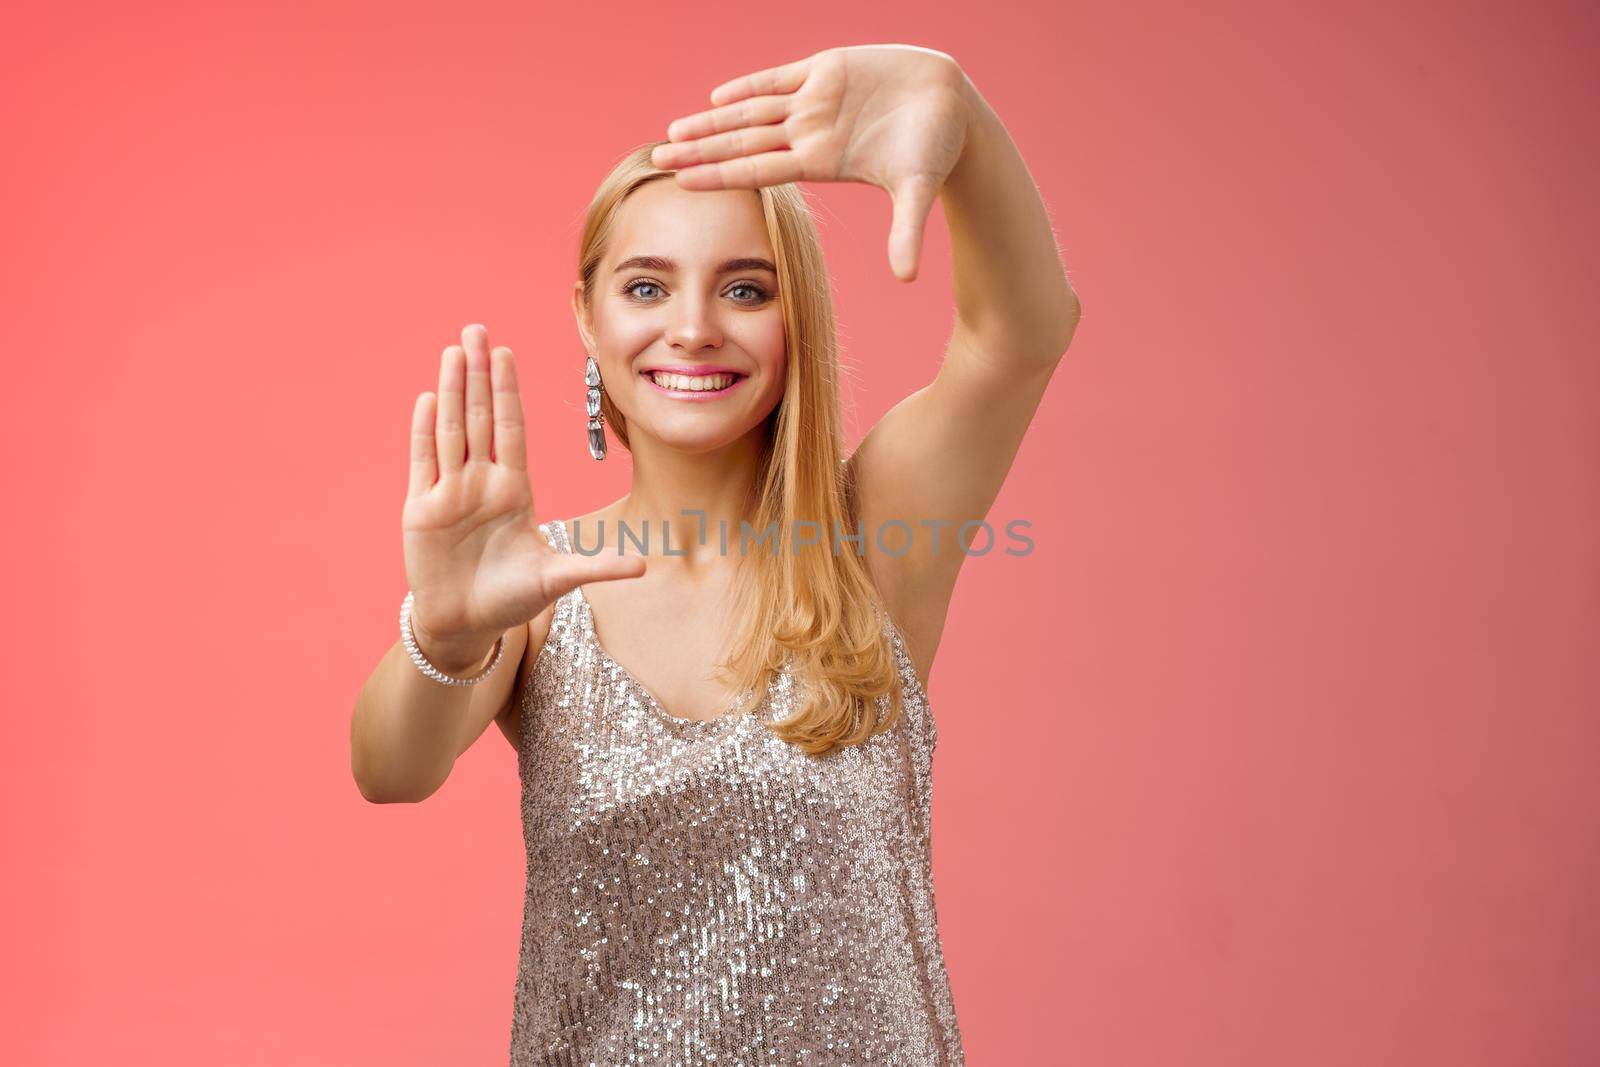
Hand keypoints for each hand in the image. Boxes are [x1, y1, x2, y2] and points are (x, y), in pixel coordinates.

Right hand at [401, 324, 643, 668]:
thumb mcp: (557, 580)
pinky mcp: (422, 510)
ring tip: (452, 351)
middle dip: (478, 374)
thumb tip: (644, 565)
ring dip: (451, 390)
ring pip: (451, 431)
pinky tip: (428, 398)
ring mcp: (450, 493)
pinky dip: (424, 431)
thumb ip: (595, 567)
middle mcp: (481, 482)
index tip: (507, 354)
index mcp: (514, 490)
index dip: (508, 391)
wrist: (466, 625)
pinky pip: (423, 462)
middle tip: (476, 330)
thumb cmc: (510, 599)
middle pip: (480, 417)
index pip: (511, 429)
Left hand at [650, 44, 974, 282]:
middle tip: (657, 158)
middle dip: (700, 150)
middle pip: (743, 142)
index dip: (720, 173)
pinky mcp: (827, 69)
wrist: (954, 106)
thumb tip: (907, 279)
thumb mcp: (917, 190)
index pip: (758, 168)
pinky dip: (748, 86)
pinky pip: (778, 78)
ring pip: (752, 111)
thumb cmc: (937, 149)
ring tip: (674, 132)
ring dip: (712, 121)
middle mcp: (810, 132)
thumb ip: (906, 231)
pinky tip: (717, 97)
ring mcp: (815, 100)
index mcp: (822, 161)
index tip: (683, 182)